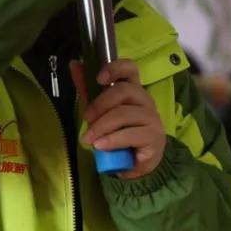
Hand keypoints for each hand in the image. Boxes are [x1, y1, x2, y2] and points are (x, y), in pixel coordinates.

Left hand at [70, 59, 165, 178]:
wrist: (132, 165)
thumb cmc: (118, 135)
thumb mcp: (100, 111)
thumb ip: (88, 89)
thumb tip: (75, 64)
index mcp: (134, 91)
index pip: (130, 69)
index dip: (115, 68)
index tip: (99, 79)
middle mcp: (146, 101)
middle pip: (124, 91)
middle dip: (100, 105)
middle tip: (86, 120)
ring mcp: (153, 119)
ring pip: (124, 114)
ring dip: (102, 126)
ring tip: (90, 139)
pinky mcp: (154, 138)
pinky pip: (130, 134)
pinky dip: (112, 140)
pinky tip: (102, 146)